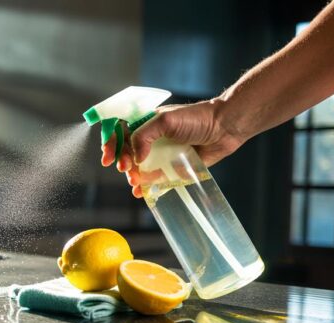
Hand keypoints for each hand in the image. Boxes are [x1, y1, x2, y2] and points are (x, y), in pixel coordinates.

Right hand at [100, 98, 245, 197]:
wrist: (224, 128)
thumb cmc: (197, 118)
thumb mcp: (165, 120)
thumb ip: (144, 135)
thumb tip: (135, 157)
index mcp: (145, 124)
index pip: (119, 134)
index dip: (110, 145)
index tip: (108, 158)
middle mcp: (150, 140)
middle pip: (126, 154)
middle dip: (122, 163)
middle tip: (126, 168)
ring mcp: (161, 155)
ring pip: (139, 169)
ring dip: (133, 177)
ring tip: (135, 182)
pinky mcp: (172, 168)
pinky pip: (156, 180)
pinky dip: (146, 187)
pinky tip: (141, 192)